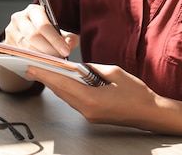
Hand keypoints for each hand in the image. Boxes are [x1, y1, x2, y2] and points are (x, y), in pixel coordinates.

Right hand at [4, 4, 78, 57]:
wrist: (29, 36)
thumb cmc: (46, 33)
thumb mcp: (58, 32)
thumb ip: (69, 38)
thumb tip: (70, 44)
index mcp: (33, 10)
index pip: (44, 25)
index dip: (55, 40)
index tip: (66, 51)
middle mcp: (19, 18)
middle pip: (33, 36)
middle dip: (48, 50)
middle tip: (59, 59)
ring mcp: (10, 31)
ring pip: (25, 47)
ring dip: (40, 57)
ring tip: (52, 62)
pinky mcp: (6, 44)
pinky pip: (19, 55)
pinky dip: (31, 61)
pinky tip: (41, 64)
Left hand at [26, 63, 159, 128]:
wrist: (150, 112)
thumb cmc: (136, 92)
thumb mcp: (113, 72)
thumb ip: (92, 69)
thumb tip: (76, 67)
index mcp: (92, 99)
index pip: (63, 85)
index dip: (46, 75)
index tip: (32, 67)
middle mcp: (87, 110)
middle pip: (61, 92)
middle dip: (46, 79)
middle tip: (31, 67)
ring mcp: (89, 115)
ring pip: (66, 97)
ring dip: (55, 85)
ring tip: (42, 72)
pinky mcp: (92, 116)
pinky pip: (74, 100)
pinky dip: (66, 90)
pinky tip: (61, 81)